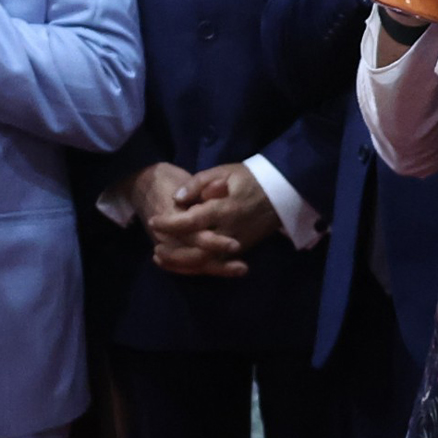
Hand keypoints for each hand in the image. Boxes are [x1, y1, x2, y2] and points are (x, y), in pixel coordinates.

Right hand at [128, 160, 239, 277]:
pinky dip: (203, 269)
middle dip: (220, 264)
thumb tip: (221, 187)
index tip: (237, 245)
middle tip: (243, 267)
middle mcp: (168, 236)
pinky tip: (221, 270)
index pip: (196, 237)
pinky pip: (184, 266)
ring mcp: (166, 245)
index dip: (216, 243)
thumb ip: (200, 187)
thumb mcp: (185, 179)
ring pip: (192, 265)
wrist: (143, 186)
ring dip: (216, 270)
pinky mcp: (167, 250)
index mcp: (174, 217)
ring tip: (239, 270)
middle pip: (195, 256)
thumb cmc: (168, 180)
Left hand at [153, 163, 281, 276]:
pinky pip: (217, 264)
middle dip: (174, 253)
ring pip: (207, 262)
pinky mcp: (242, 249)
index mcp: (224, 209)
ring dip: (182, 264)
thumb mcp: (224, 171)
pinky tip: (180, 263)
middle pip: (198, 251)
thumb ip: (199, 183)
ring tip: (161, 258)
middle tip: (155, 248)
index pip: (192, 221)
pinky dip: (197, 266)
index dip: (170, 223)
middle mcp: (230, 231)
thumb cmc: (250, 177)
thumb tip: (177, 198)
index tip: (154, 221)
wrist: (283, 191)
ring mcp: (238, 243)